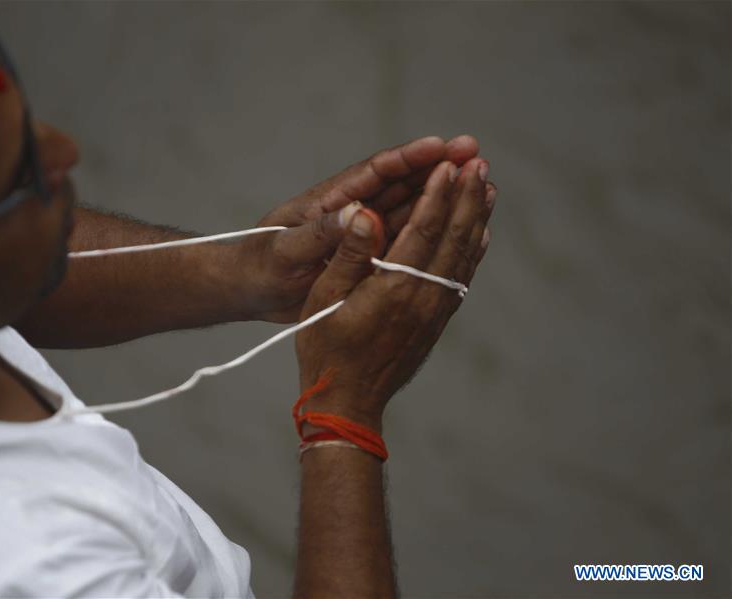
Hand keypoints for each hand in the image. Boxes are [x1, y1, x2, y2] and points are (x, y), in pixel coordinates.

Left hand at [235, 135, 479, 322]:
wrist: (248, 290)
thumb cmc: (259, 265)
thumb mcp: (285, 250)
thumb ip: (321, 233)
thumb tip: (359, 214)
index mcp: (331, 200)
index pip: (377, 172)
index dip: (411, 158)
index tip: (444, 146)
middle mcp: (351, 209)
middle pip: (402, 184)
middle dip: (438, 168)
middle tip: (477, 155)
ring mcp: (361, 231)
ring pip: (409, 209)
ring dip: (441, 197)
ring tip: (480, 186)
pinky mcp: (365, 255)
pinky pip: (404, 239)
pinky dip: (430, 230)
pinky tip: (459, 228)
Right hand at [294, 157, 495, 428]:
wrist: (348, 400)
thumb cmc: (326, 347)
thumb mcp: (323, 298)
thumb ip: (348, 253)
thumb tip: (365, 213)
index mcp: (394, 286)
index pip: (423, 228)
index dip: (437, 194)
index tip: (448, 164)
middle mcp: (423, 297)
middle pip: (454, 237)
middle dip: (466, 197)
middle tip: (478, 163)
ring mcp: (434, 310)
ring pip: (464, 255)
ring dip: (476, 219)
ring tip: (486, 187)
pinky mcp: (437, 321)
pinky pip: (462, 277)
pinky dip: (474, 250)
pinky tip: (480, 233)